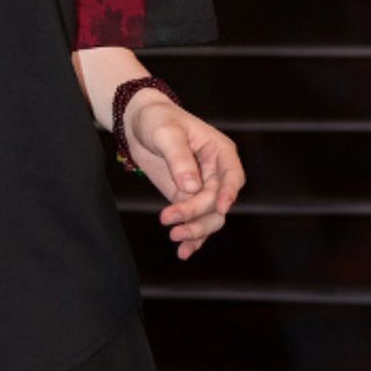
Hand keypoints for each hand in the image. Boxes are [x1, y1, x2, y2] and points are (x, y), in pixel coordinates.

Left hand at [124, 96, 244, 259]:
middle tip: (169, 219)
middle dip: (197, 214)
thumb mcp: (167, 133)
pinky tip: (183, 252)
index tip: (220, 207)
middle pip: (217, 202)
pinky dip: (192, 238)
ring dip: (195, 230)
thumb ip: (180, 159)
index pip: (232, 176)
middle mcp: (217, 173)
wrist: (138, 123)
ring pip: (209, 217)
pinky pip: (196, 222)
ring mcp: (203, 189)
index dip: (228, 193)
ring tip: (173, 237)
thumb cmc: (158, 119)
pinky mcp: (187, 200)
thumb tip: (191, 187)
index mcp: (220, 152)